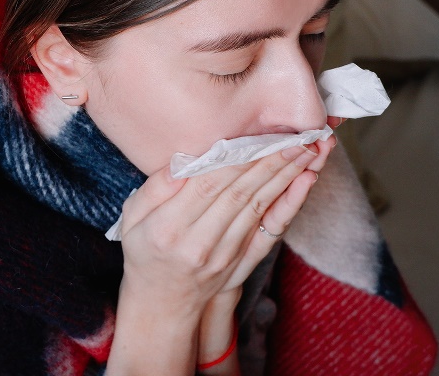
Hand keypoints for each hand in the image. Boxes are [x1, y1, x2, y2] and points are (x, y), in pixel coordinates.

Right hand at [117, 141, 327, 314]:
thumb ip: (155, 188)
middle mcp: (199, 244)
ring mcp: (225, 256)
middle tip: (296, 135)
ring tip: (306, 149)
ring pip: (259, 207)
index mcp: (168, 228)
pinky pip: (270, 230)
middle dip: (270, 162)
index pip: (208, 186)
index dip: (237, 159)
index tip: (258, 134)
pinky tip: (304, 182)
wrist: (161, 304)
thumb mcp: (132, 218)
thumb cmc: (145, 251)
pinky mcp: (242, 264)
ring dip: (285, 176)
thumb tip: (184, 161)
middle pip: (240, 194)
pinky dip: (290, 205)